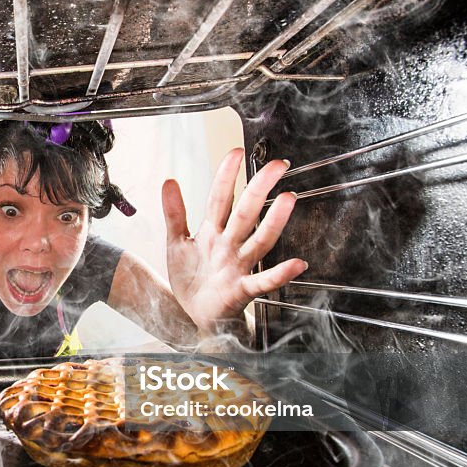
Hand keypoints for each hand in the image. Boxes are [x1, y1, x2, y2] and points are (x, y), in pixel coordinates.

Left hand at [162, 148, 306, 333]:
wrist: (193, 315)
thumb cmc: (191, 277)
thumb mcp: (177, 242)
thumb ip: (174, 213)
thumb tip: (168, 180)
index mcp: (213, 232)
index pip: (220, 198)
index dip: (226, 176)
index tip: (235, 152)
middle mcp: (229, 245)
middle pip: (245, 213)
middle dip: (259, 188)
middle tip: (277, 165)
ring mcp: (238, 266)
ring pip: (258, 241)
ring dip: (274, 221)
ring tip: (288, 199)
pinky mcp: (241, 290)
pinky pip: (263, 281)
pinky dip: (280, 273)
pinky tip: (297, 264)